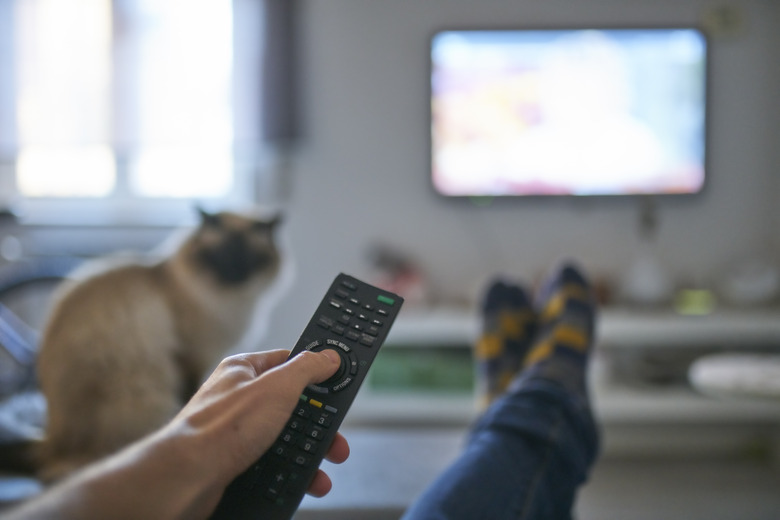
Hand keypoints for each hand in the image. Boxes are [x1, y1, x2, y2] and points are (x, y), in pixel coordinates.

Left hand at [169, 349, 349, 510]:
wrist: (188, 477)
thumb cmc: (222, 427)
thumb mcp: (277, 387)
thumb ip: (306, 368)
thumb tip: (327, 357)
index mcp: (243, 371)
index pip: (287, 363)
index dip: (314, 374)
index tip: (336, 386)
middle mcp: (238, 399)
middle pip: (290, 406)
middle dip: (317, 426)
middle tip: (336, 440)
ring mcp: (236, 432)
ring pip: (283, 439)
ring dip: (308, 455)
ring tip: (323, 470)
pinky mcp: (234, 460)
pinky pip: (272, 463)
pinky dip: (291, 473)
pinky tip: (304, 482)